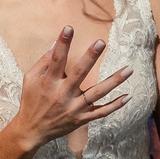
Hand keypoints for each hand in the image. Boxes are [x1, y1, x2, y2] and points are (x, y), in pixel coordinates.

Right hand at [11, 26, 131, 148]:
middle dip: (90, 57)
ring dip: (113, 81)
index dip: (62, 43)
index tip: (69, 28)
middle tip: (101, 42)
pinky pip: (101, 112)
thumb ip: (43, 62)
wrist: (32, 130)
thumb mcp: (30, 79)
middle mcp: (62, 94)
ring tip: (128, 69)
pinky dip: (115, 105)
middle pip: (79, 74)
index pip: (56, 59)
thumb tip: (55, 44)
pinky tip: (127, 96)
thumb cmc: (31, 101)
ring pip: (96, 93)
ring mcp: (74, 108)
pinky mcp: (81, 119)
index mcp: (48, 82)